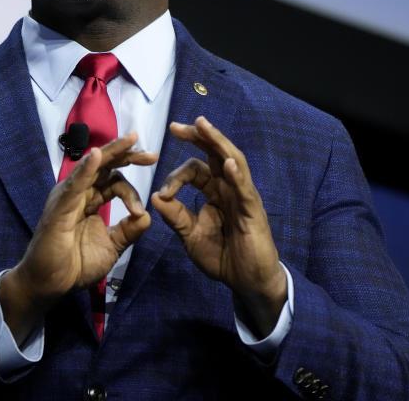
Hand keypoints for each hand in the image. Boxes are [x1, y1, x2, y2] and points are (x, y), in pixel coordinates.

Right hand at [0, 132, 156, 342]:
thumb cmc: (75, 265)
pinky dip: (86, 168)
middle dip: (128, 155)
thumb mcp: (111, 246)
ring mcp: (68, 197)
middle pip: (105, 165)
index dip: (132, 190)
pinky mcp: (60, 206)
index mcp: (90, 199)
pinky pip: (75, 183)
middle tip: (151, 153)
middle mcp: (79, 192)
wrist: (51, 284)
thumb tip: (147, 216)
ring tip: (131, 140)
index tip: (141, 211)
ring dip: (112, 152)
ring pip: (92, 167)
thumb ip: (128, 231)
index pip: (114, 180)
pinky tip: (98, 155)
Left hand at [150, 116, 286, 336]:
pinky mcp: (253, 210)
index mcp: (214, 191)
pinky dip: (236, 174)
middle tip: (177, 126)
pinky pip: (244, 188)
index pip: (195, 170)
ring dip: (217, 142)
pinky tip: (227, 163)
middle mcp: (229, 188)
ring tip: (203, 126)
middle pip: (215, 154)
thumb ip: (175, 216)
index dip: (175, 176)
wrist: (246, 282)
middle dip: (198, 137)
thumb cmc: (222, 257)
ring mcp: (242, 196)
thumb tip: (155, 197)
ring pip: (231, 161)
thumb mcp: (191, 235)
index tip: (163, 193)